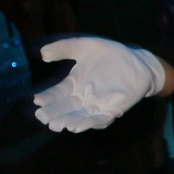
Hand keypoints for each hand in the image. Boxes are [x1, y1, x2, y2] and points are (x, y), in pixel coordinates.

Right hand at [32, 36, 166, 131]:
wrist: (139, 62)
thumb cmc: (110, 54)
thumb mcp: (85, 46)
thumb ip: (64, 48)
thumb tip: (43, 52)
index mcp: (72, 84)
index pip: (55, 94)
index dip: (45, 97)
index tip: (34, 99)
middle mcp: (81, 98)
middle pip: (63, 108)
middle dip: (52, 113)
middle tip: (42, 116)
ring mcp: (96, 106)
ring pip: (78, 117)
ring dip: (67, 121)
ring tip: (57, 124)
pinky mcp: (112, 110)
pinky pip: (99, 119)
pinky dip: (88, 123)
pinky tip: (77, 126)